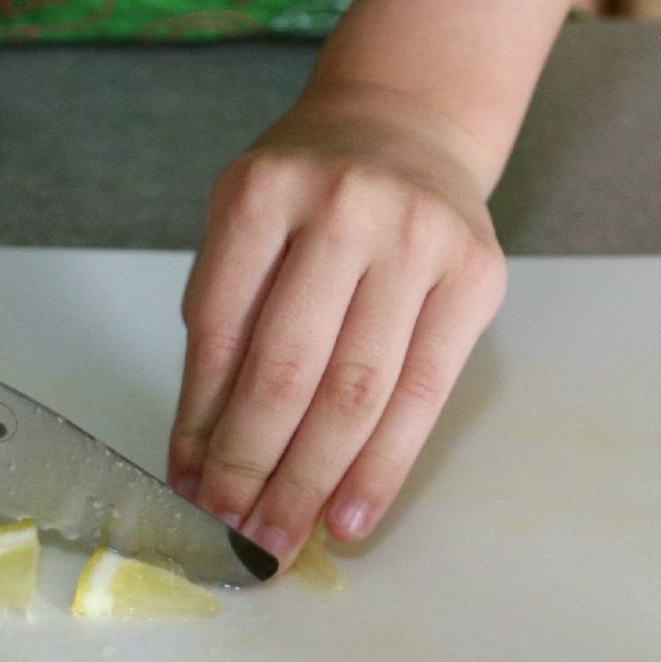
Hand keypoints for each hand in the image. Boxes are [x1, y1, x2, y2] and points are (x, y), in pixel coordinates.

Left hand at [168, 84, 507, 566]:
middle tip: (230, 532)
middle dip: (252, 466)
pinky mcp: (475, 277)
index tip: (186, 487)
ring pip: (357, 392)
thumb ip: (224, 328)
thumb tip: (198, 455)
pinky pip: (422, 394)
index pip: (220, 333)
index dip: (199, 422)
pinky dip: (381, 467)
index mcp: (262, 195)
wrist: (405, 123)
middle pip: (289, 369)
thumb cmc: (306, 194)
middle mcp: (343, 210)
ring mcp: (418, 241)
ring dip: (311, 480)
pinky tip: (350, 516)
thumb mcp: (242, 230)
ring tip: (279, 538)